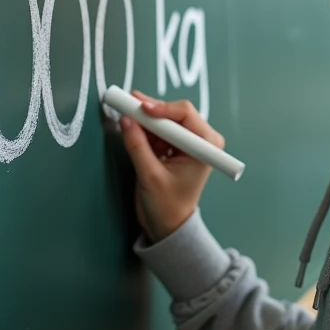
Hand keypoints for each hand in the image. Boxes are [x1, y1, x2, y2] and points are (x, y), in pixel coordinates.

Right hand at [118, 90, 226, 242]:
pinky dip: (142, 127)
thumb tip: (125, 120)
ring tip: (123, 111)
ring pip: (162, 120)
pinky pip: (156, 130)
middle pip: (172, 113)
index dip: (161, 108)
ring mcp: (185, 143)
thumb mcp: (150, 176)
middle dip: (149, 110)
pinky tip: (129, 125)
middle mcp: (199, 140)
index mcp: (206, 146)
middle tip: (125, 102)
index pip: (185, 114)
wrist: (167, 227)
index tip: (140, 107)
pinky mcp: (172, 147)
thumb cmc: (167, 207)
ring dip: (143, 118)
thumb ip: (138, 146)